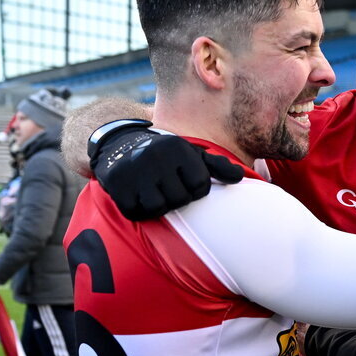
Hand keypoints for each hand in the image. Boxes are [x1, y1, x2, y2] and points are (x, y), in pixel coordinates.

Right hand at [92, 130, 243, 219]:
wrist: (119, 143)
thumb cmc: (165, 155)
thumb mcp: (191, 154)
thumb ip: (217, 166)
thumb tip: (239, 177)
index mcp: (179, 149)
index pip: (200, 186)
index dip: (195, 190)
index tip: (185, 182)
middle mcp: (156, 156)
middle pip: (180, 199)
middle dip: (177, 198)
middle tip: (168, 189)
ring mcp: (134, 170)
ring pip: (158, 207)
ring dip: (159, 206)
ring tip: (155, 193)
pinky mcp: (116, 183)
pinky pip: (135, 212)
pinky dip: (138, 210)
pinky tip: (138, 197)